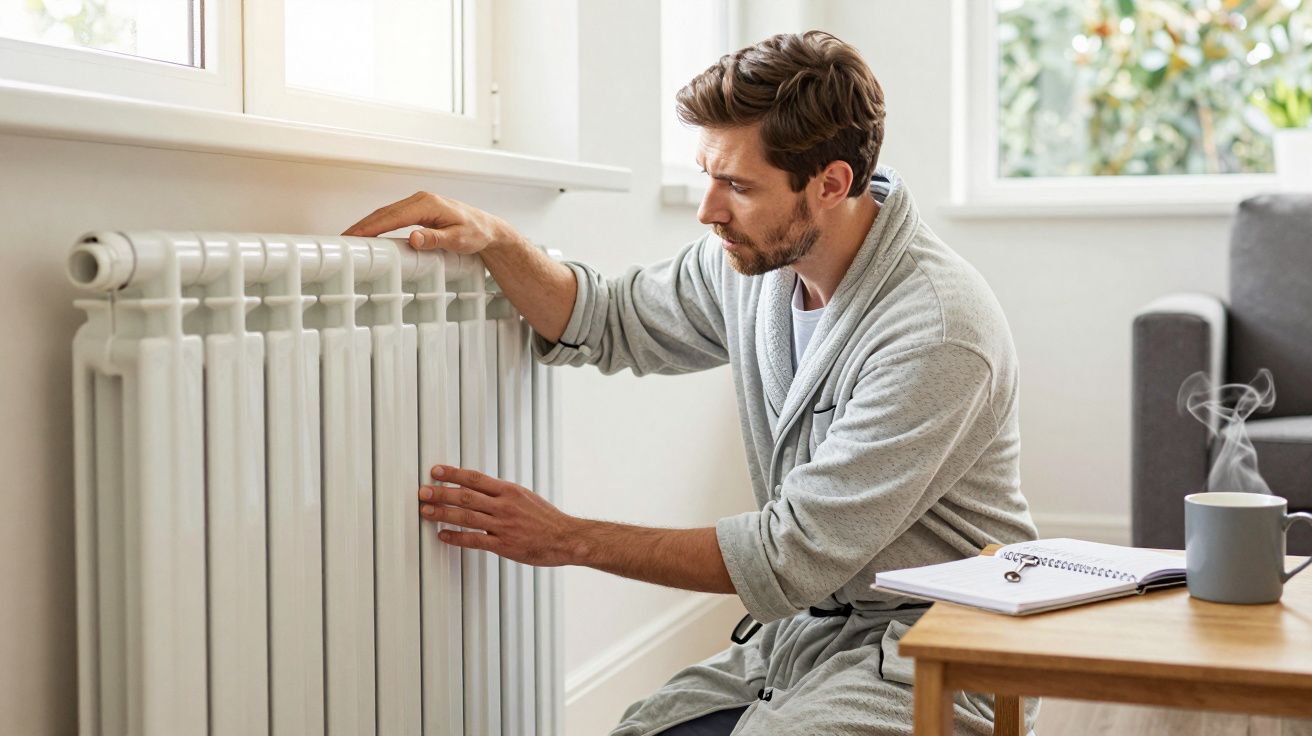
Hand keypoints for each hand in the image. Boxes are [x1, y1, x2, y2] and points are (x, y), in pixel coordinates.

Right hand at [342, 191, 525, 254]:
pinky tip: (369, 233)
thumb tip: (413, 238)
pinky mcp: (419, 211)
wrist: (488, 229)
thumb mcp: (459, 240)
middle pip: (384, 213)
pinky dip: (378, 224)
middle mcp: (421, 200)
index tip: (356, 236)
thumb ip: (436, 239)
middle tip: (343, 239)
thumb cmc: (476, 233)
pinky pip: (393, 216)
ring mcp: (419, 204)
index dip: (372, 227)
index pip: (393, 216)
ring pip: (386, 213)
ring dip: (367, 224)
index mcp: (428, 204)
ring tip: (349, 237)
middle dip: (363, 225)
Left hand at [419, 465, 584, 566]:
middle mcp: (504, 506)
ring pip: (466, 517)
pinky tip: (442, 535)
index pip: (475, 478)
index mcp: (509, 491)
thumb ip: (501, 493)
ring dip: (443, 514)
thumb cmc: (546, 518)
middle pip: (466, 496)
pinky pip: (474, 541)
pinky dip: (456, 537)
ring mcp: (503, 526)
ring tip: (425, 512)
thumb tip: (477, 488)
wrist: (566, 538)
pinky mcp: (504, 546)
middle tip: (422, 492)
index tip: (435, 471)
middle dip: (441, 493)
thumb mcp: (525, 496)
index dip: (453, 473)